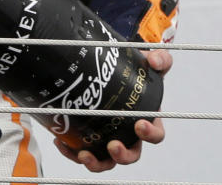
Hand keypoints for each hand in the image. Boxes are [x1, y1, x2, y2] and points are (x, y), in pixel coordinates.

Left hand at [53, 49, 171, 171]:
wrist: (107, 67)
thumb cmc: (132, 70)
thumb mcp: (149, 61)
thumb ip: (160, 58)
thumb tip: (156, 62)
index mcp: (146, 118)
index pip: (155, 134)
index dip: (150, 134)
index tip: (139, 124)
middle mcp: (128, 133)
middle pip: (131, 154)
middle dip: (123, 155)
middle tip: (113, 145)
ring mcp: (108, 136)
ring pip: (106, 160)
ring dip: (97, 163)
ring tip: (84, 154)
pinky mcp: (88, 136)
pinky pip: (82, 152)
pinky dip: (72, 152)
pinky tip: (61, 142)